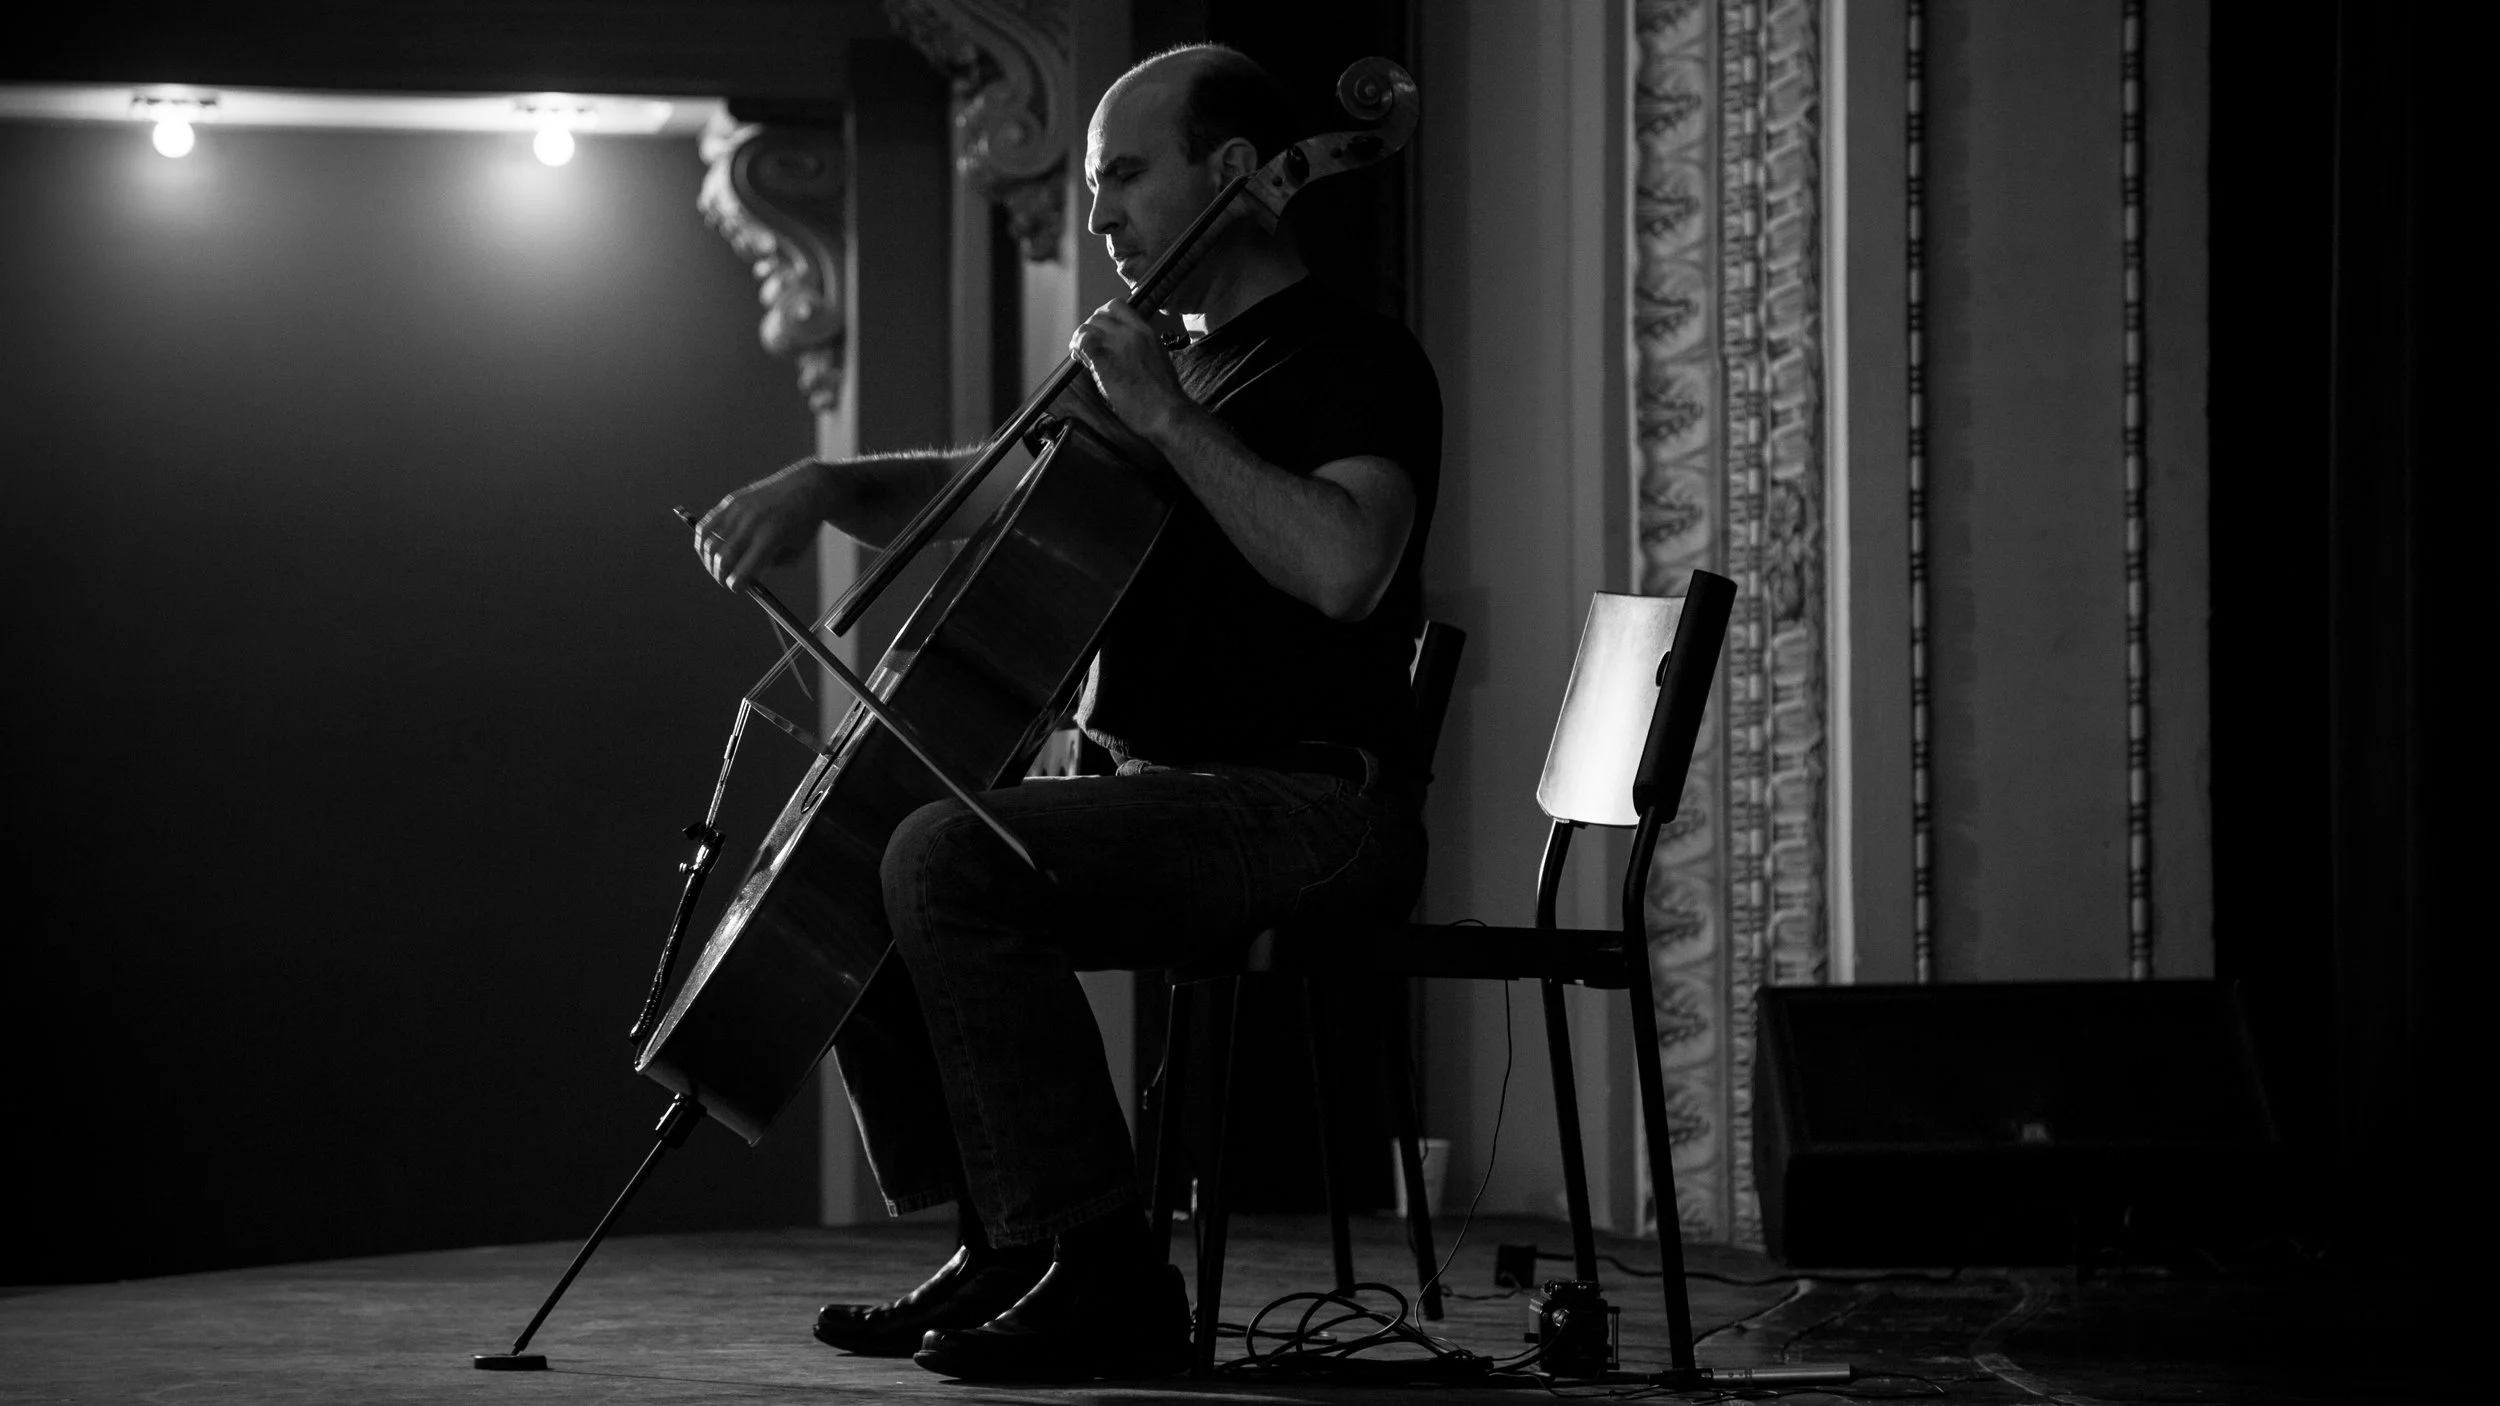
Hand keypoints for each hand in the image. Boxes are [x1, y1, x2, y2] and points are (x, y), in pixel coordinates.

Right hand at [694, 458, 833, 590]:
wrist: (806, 487)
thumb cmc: (803, 525)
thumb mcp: (795, 552)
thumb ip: (768, 567)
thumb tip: (740, 576)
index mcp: (770, 539)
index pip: (742, 571)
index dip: (735, 585)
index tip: (736, 588)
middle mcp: (751, 524)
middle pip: (722, 559)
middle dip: (720, 575)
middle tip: (724, 581)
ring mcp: (738, 511)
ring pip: (709, 543)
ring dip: (708, 561)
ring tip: (716, 567)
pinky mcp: (730, 502)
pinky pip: (705, 525)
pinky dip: (702, 541)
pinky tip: (707, 550)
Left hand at [1068, 300, 1190, 440]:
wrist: (1166, 411)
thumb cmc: (1164, 393)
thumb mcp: (1158, 358)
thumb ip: (1140, 346)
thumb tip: (1123, 347)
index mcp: (1146, 331)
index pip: (1117, 306)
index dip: (1103, 315)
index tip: (1100, 328)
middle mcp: (1131, 333)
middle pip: (1098, 316)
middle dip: (1090, 327)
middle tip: (1086, 342)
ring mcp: (1117, 345)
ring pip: (1087, 327)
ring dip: (1080, 338)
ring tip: (1079, 351)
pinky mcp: (1104, 361)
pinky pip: (1083, 343)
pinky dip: (1077, 348)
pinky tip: (1077, 356)